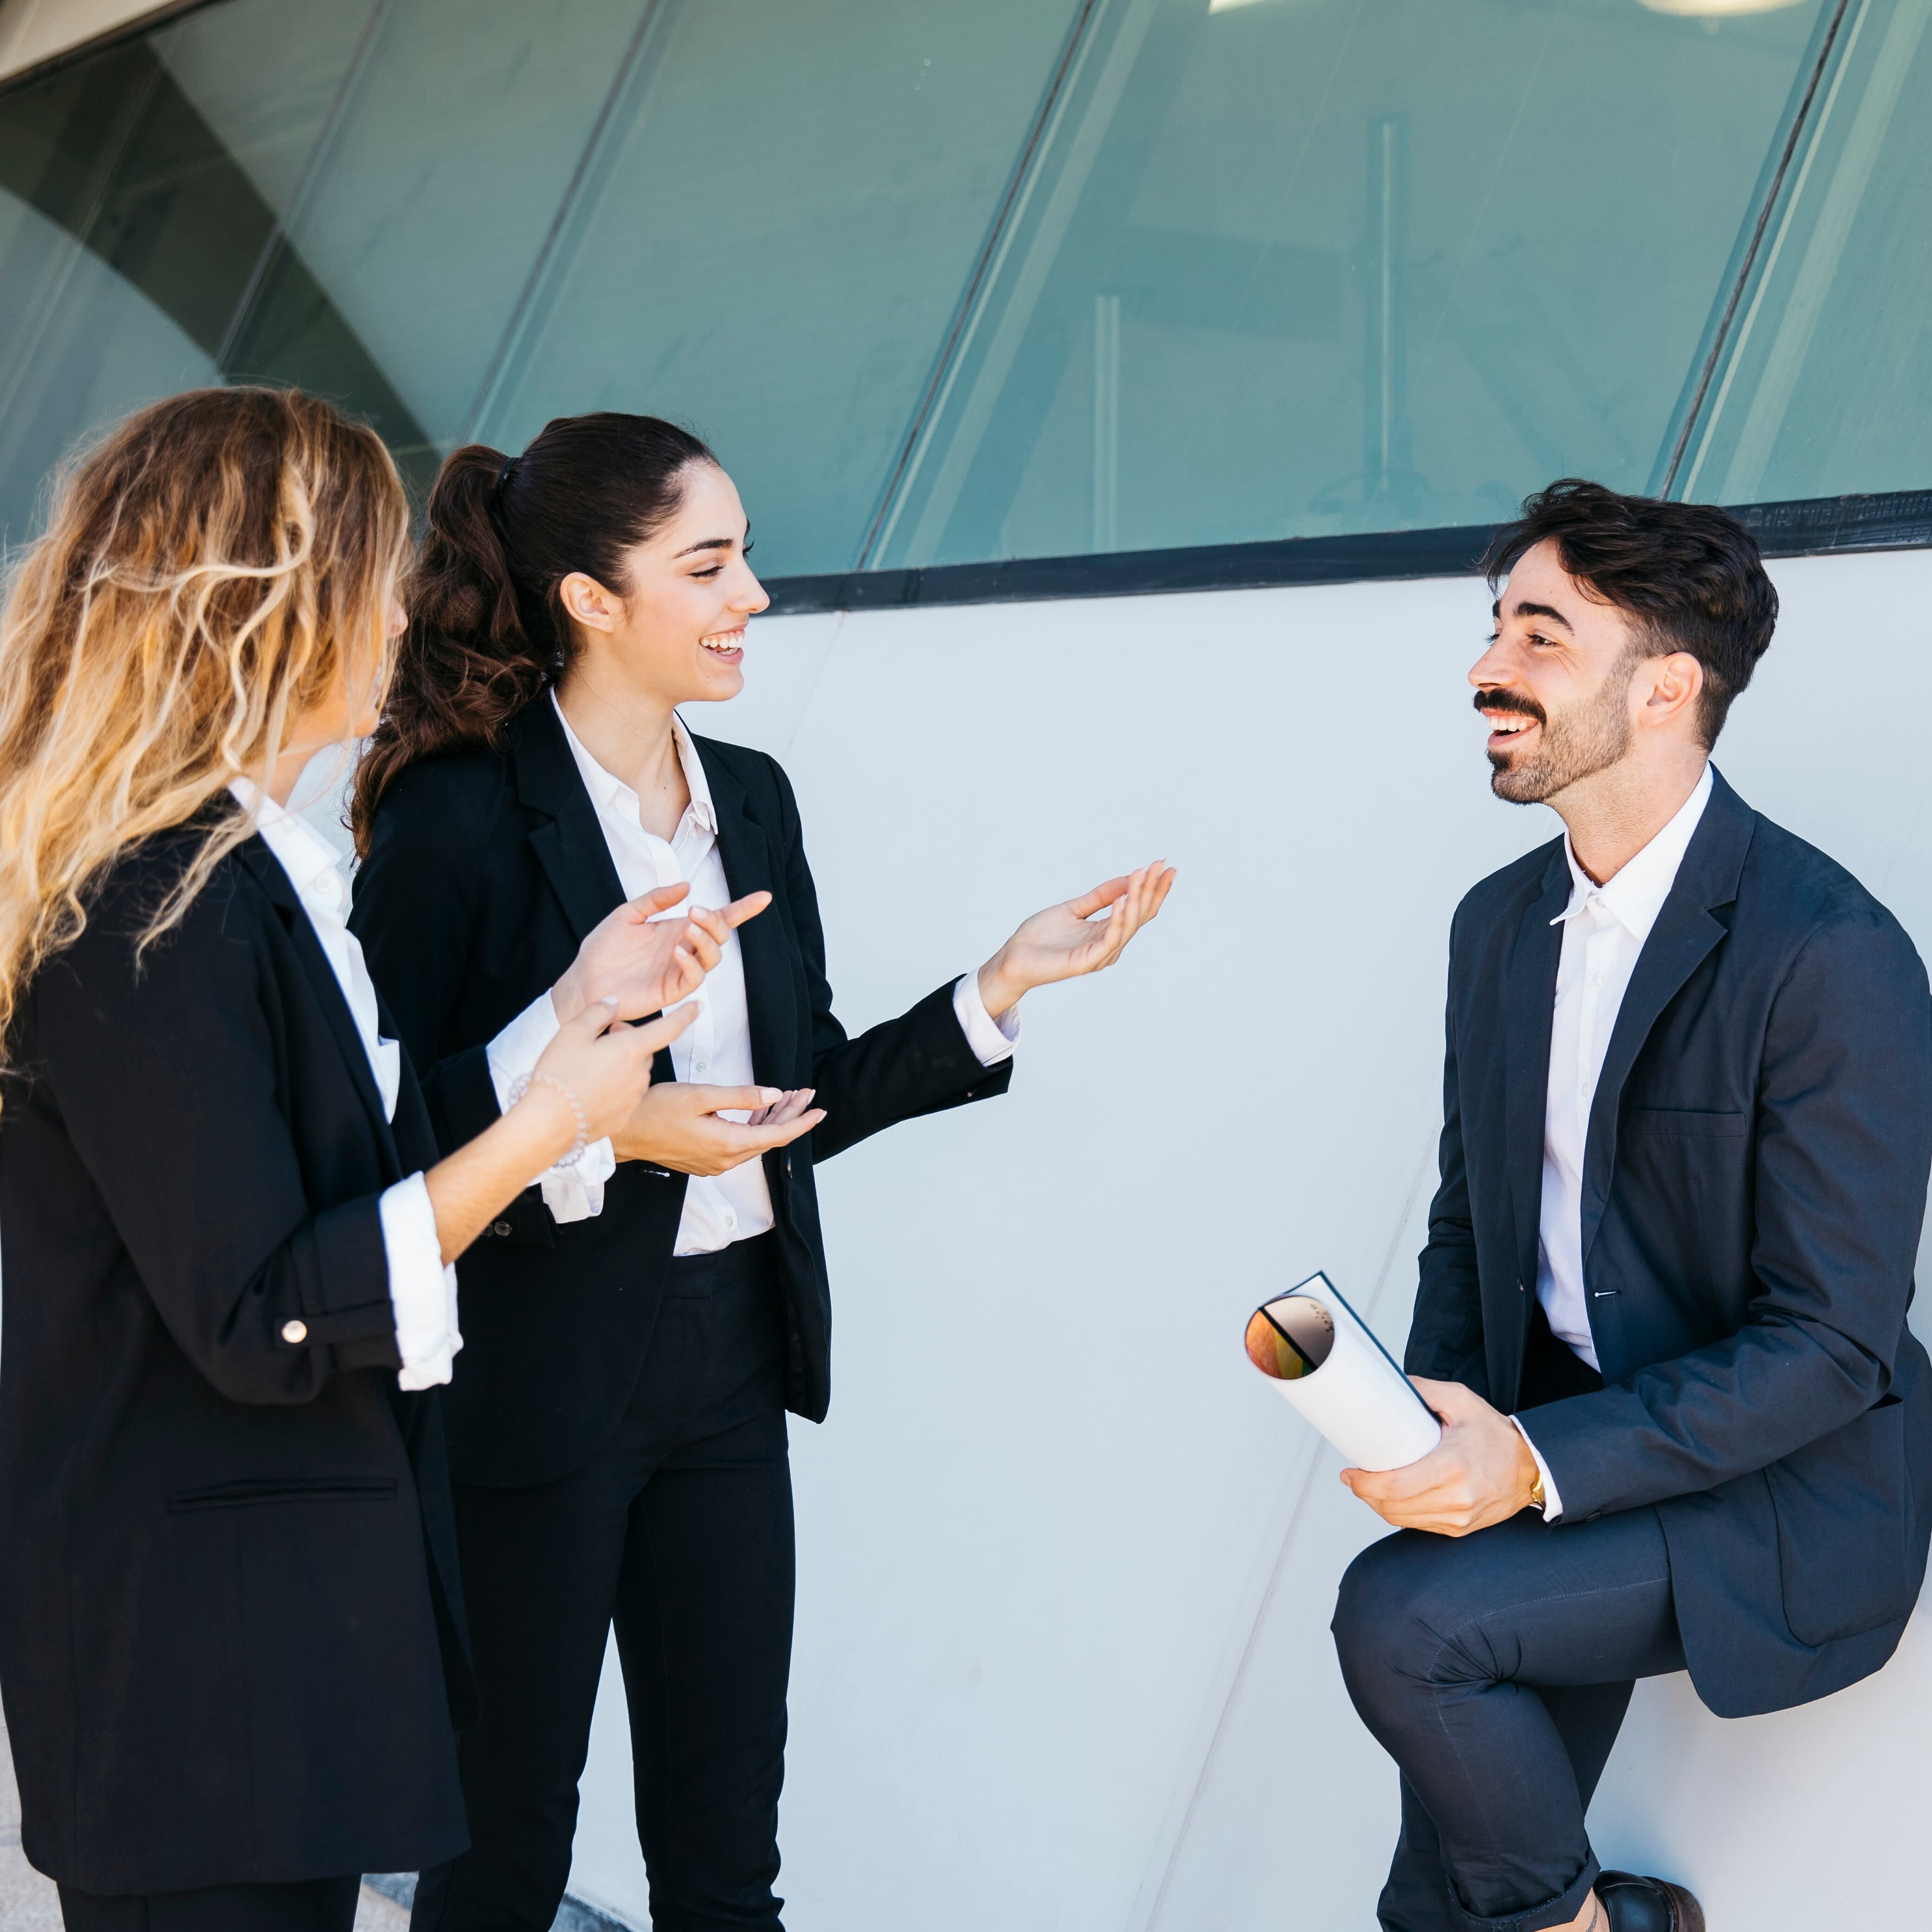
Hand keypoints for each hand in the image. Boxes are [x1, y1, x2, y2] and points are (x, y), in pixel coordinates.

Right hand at [526, 999, 698, 1151]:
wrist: (547, 1124)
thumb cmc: (559, 1077)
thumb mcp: (572, 1032)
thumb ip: (598, 1012)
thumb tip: (613, 1002)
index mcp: (631, 1049)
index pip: (668, 1028)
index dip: (685, 1015)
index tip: (696, 1006)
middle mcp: (638, 1074)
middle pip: (644, 1052)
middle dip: (629, 1044)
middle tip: (601, 1041)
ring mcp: (633, 1098)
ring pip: (634, 1074)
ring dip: (620, 1068)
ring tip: (589, 1070)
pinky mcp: (624, 1117)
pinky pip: (626, 1096)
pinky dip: (614, 1090)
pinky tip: (590, 1091)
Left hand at [551, 886, 770, 1024]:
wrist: (583, 981)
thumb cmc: (602, 950)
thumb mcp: (626, 914)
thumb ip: (655, 899)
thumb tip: (686, 886)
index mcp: (677, 929)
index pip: (716, 919)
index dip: (742, 909)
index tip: (763, 898)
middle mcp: (684, 949)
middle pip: (720, 936)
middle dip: (716, 922)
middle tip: (696, 912)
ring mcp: (679, 970)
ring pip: (713, 957)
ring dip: (707, 940)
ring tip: (689, 928)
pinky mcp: (672, 991)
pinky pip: (694, 978)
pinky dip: (691, 962)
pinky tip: (677, 951)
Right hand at [610, 1081, 824, 1176]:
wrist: (622, 1133)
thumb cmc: (655, 1109)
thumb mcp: (701, 1095)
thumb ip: (741, 1096)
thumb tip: (774, 1095)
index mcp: (727, 1144)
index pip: (778, 1136)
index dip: (802, 1122)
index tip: (820, 1109)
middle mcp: (724, 1160)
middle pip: (769, 1139)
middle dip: (790, 1115)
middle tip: (805, 1093)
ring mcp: (714, 1163)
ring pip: (755, 1142)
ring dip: (772, 1120)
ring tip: (787, 1097)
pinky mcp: (705, 1160)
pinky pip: (739, 1145)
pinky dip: (753, 1127)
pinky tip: (759, 1111)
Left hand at [976, 861, 1176, 1019]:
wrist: (1014, 957)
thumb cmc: (1040, 936)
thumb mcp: (1074, 908)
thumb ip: (1101, 896)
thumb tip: (1128, 879)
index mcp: (1107, 932)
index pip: (1138, 909)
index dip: (1152, 888)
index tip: (1163, 865)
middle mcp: (1110, 945)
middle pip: (1140, 915)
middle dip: (1152, 889)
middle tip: (1161, 865)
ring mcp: (1101, 955)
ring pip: (1128, 925)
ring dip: (1136, 898)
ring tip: (1141, 875)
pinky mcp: (1088, 962)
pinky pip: (1110, 939)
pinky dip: (1118, 919)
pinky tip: (1122, 900)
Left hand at [1339, 1378, 1541, 1535]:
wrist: (1531, 1467)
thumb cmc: (1496, 1435)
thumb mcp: (1462, 1401)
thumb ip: (1425, 1390)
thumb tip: (1393, 1383)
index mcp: (1453, 1466)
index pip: (1395, 1486)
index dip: (1365, 1484)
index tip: (1349, 1473)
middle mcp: (1457, 1498)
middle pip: (1393, 1507)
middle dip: (1366, 1494)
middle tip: (1353, 1478)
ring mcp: (1459, 1517)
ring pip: (1403, 1520)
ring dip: (1379, 1505)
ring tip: (1370, 1486)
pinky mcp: (1460, 1528)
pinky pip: (1419, 1525)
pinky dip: (1401, 1513)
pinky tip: (1394, 1498)